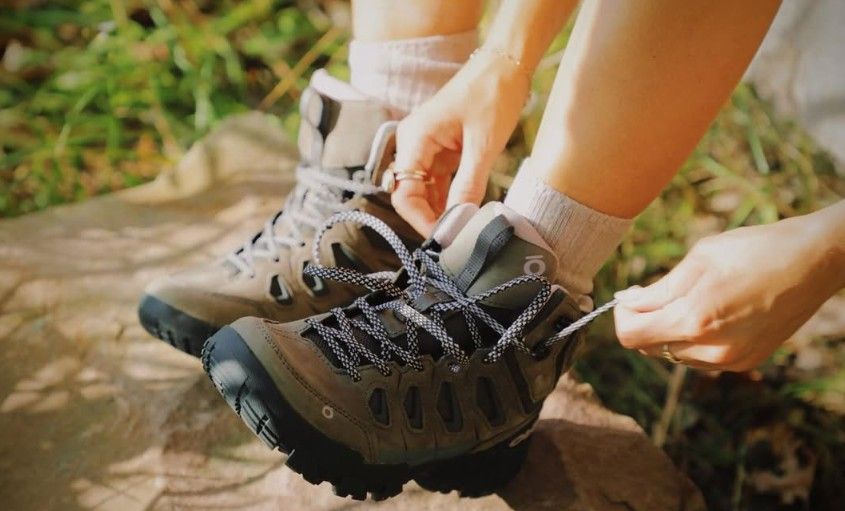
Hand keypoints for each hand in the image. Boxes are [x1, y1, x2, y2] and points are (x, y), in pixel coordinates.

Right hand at [392, 50, 530, 235]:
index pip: (404, 192)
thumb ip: (468, 185)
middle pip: (409, 194)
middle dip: (428, 218)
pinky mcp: (440, 150)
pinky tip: (463, 214)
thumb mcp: (484, 145)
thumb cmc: (492, 93)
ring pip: (423, 191)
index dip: (420, 219)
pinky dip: (448, 199)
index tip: (444, 238)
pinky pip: (437, 182)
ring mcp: (426, 147)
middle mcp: (413, 143)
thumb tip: (460, 222)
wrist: (505, 65)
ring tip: (462, 231)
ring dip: (439, 211)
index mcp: (415, 138)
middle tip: (455, 240)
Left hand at [613, 207, 844, 370]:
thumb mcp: (698, 260)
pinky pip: (701, 357)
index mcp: (695, 320)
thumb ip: (658, 289)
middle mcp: (712, 349)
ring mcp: (731, 360)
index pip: (630, 336)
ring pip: (674, 354)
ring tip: (693, 298)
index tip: (631, 296)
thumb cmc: (754, 250)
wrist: (815, 261)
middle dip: (645, 321)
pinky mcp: (747, 362)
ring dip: (670, 331)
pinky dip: (695, 338)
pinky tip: (714, 312)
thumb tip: (625, 302)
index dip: (621, 315)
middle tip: (658, 292)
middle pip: (650, 347)